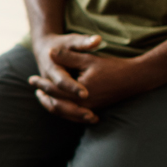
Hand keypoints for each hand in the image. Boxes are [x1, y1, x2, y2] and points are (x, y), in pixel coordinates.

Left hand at [29, 34, 146, 123]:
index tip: (31, 79)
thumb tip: (49, 52)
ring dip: (51, 104)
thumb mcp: (88, 59)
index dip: (41, 84)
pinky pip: (73, 114)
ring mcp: (89, 110)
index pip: (54, 90)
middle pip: (56, 103)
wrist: (135, 78)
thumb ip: (68, 57)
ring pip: (64, 112)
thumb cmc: (112, 67)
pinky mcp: (94, 110)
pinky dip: (63, 110)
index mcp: (79, 93)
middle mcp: (83, 105)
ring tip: (42, 96)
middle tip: (33, 87)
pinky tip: (59, 103)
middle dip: (44, 95)